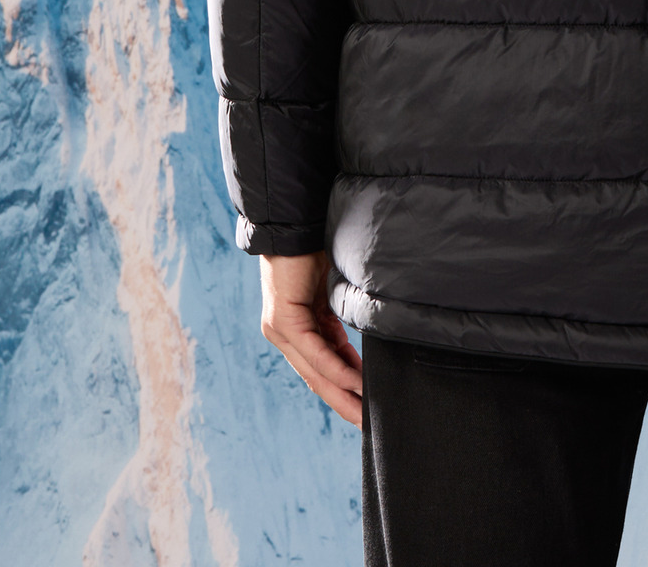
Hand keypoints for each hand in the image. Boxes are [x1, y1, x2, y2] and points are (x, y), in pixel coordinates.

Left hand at [259, 252, 363, 426]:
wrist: (297, 223)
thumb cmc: (316, 252)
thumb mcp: (332, 296)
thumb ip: (339, 325)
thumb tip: (358, 354)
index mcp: (299, 328)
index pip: (322, 368)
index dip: (345, 389)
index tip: (366, 406)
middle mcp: (285, 335)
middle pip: (317, 378)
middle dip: (343, 402)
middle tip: (366, 424)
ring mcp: (280, 330)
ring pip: (314, 371)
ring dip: (342, 392)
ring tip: (363, 411)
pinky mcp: (282, 320)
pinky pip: (313, 352)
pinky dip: (334, 367)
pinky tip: (353, 380)